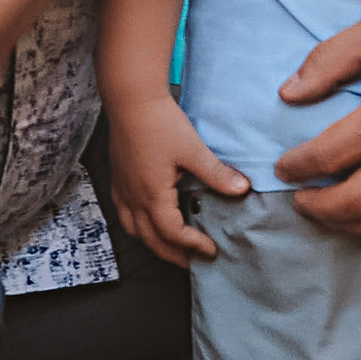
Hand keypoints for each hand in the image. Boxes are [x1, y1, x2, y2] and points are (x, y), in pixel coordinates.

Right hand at [105, 87, 250, 264]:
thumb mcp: (193, 149)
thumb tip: (242, 189)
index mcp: (152, 194)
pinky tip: (146, 219)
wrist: (131, 98)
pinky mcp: (118, 177)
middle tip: (192, 262)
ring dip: (153, 242)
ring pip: (133, 229)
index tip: (211, 249)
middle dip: (173, 254)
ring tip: (171, 246)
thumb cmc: (159, 122)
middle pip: (151, 240)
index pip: (172, 233)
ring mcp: (122, 188)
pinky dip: (136, 224)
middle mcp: (133, 197)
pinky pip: (123, 213)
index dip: (192, 245)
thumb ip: (217, 173)